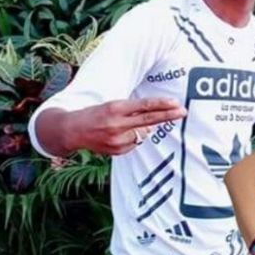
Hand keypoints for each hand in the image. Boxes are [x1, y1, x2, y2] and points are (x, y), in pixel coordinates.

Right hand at [65, 98, 185, 155]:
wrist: (72, 130)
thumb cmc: (94, 114)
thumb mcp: (111, 106)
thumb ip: (131, 113)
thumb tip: (151, 126)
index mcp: (114, 108)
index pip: (143, 106)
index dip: (161, 105)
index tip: (175, 103)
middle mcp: (116, 124)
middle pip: (149, 120)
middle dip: (168, 116)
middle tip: (182, 112)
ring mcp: (116, 139)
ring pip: (142, 135)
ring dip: (140, 130)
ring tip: (121, 127)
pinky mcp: (116, 151)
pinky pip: (133, 144)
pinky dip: (131, 139)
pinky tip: (116, 136)